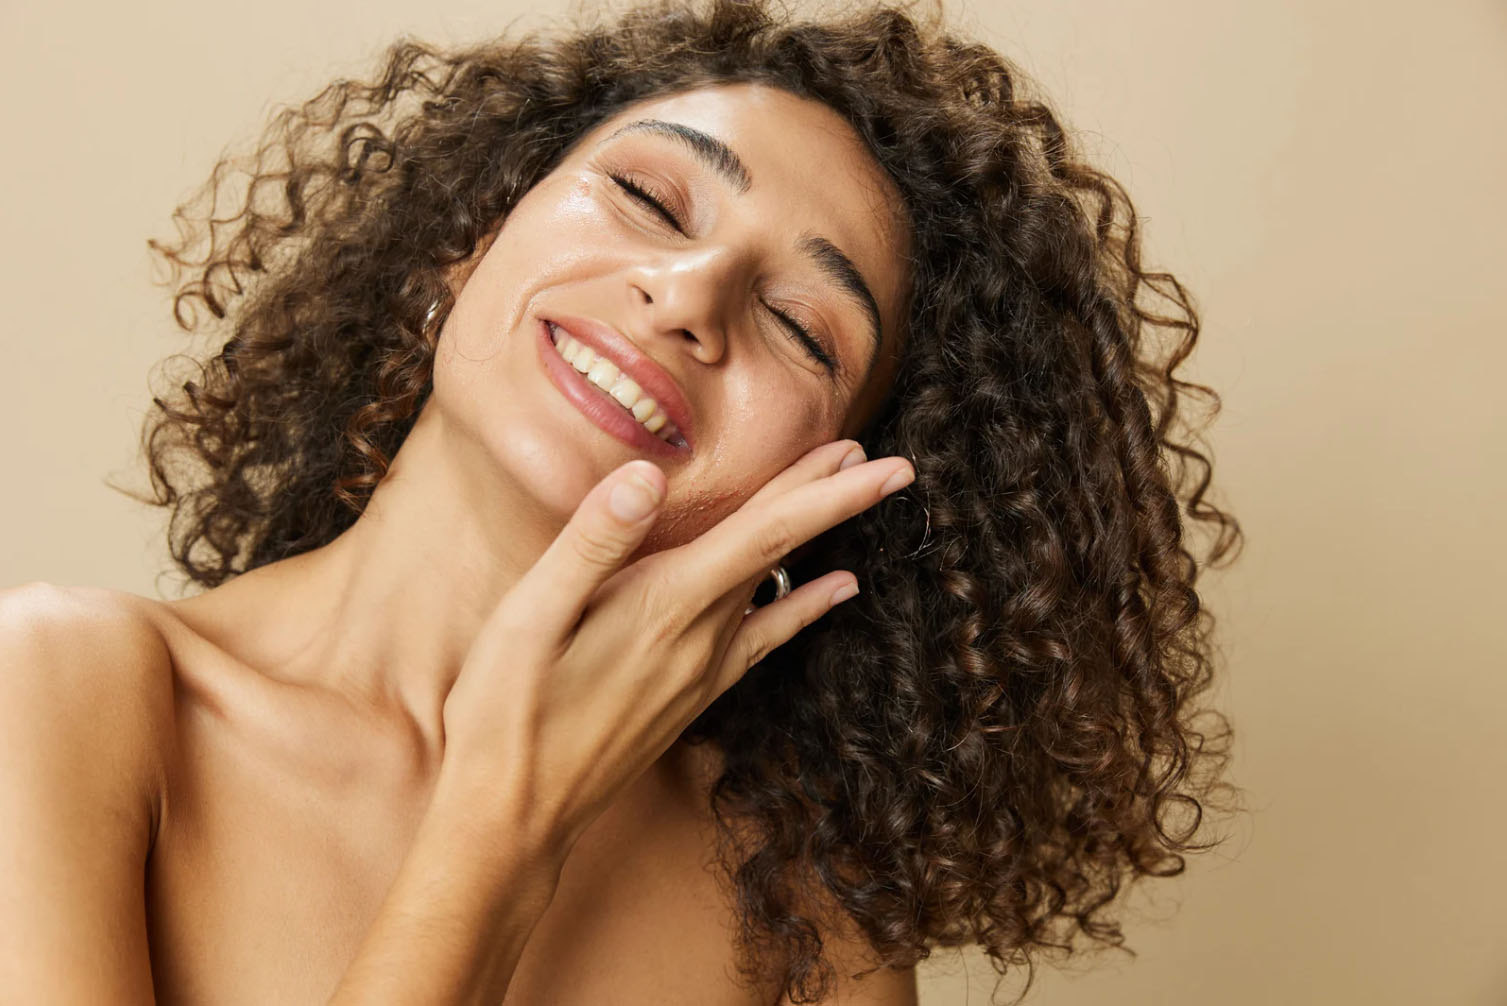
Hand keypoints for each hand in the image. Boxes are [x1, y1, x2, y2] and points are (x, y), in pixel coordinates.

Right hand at [436, 439, 914, 859]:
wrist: (514, 820)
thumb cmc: (507, 714)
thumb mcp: (529, 618)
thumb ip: (592, 543)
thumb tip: (646, 476)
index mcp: (665, 605)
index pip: (769, 532)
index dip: (831, 492)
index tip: (890, 464)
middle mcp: (699, 637)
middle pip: (780, 551)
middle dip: (834, 498)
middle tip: (888, 459)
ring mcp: (700, 672)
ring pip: (774, 586)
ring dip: (814, 538)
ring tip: (849, 496)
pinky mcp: (691, 697)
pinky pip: (765, 639)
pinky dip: (803, 607)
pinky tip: (834, 592)